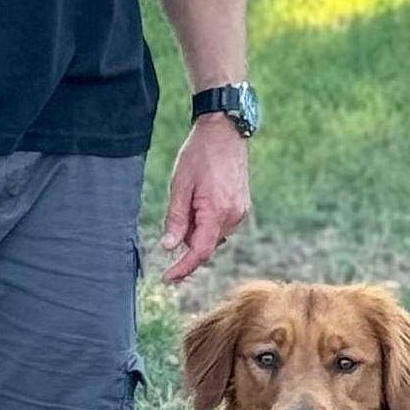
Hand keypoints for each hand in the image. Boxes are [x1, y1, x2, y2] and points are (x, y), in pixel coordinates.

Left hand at [157, 114, 250, 284]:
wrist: (225, 131)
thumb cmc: (199, 154)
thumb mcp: (179, 185)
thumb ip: (175, 219)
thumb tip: (168, 248)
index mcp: (217, 212)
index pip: (199, 252)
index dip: (182, 268)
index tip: (166, 278)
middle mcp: (234, 216)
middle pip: (206, 245)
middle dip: (186, 244)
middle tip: (172, 227)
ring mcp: (241, 212)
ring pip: (213, 236)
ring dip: (196, 232)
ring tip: (188, 200)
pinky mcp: (242, 206)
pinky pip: (221, 225)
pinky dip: (206, 223)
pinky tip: (199, 203)